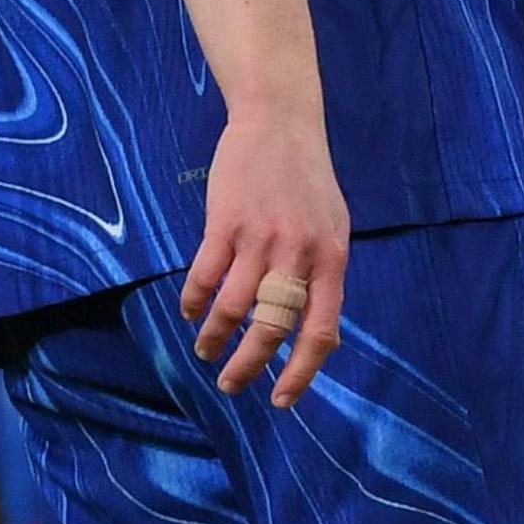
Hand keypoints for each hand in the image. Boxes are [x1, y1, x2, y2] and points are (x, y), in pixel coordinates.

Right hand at [182, 114, 349, 405]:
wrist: (281, 123)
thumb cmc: (308, 182)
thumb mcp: (332, 228)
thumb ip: (322, 276)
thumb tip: (312, 331)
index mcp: (331, 259)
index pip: (322, 331)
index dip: (301, 372)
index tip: (281, 400)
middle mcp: (299, 254)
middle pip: (272, 328)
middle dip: (248, 366)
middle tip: (230, 386)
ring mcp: (261, 238)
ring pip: (232, 309)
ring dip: (215, 338)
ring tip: (206, 351)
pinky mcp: (226, 223)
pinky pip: (204, 276)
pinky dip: (194, 302)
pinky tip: (191, 313)